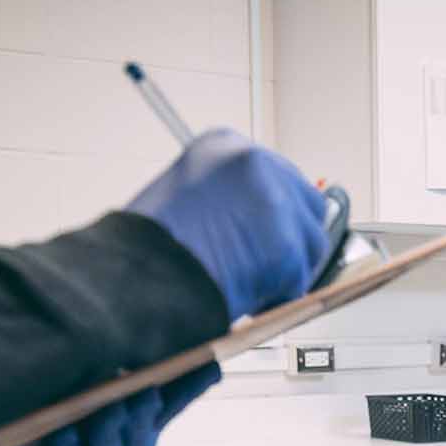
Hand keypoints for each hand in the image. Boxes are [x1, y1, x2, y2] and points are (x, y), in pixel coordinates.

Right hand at [126, 128, 328, 321]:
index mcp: (223, 146)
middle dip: (292, 236)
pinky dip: (280, 295)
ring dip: (290, 267)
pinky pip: (300, 278)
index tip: (265, 234)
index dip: (272, 213)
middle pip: (304, 201)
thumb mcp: (183, 199)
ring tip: (255, 285)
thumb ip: (223, 201)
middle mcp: (254, 163)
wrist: (135, 275)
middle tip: (270, 265)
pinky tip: (251, 299)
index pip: (275, 174)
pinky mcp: (286, 246)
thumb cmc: (145, 249)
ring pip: (310, 240)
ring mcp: (275, 203)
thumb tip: (251, 225)